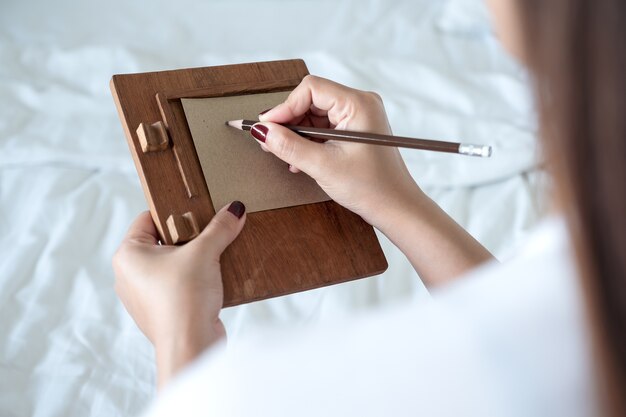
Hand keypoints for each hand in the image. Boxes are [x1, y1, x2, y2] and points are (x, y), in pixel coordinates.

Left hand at [112, 201, 245, 387]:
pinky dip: (193, 280)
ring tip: (213, 253)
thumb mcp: (205, 253)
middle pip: (161, 241)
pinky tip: (212, 277)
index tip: (195, 210)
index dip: (173, 212)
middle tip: (208, 231)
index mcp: (127, 255)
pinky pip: (176, 285)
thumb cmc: (184, 299)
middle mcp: (129, 275)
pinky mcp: (160, 312)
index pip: (148, 219)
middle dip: (187, 237)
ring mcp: (143, 296)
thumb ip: (219, 228)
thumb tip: (235, 209)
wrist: (191, 345)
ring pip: (170, 265)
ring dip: (192, 259)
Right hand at [257, 76, 492, 284]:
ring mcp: (359, 118)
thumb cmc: (371, 187)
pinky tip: (299, 160)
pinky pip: (324, 128)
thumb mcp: (322, 166)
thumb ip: (288, 146)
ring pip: (315, 115)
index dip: (284, 107)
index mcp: (358, 104)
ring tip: (285, 156)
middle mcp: (360, 104)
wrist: (396, 208)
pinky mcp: (356, 132)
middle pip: (311, 100)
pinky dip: (309, 142)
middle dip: (289, 122)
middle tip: (269, 142)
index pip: (311, 89)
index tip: (266, 127)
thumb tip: (263, 131)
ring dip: (297, 135)